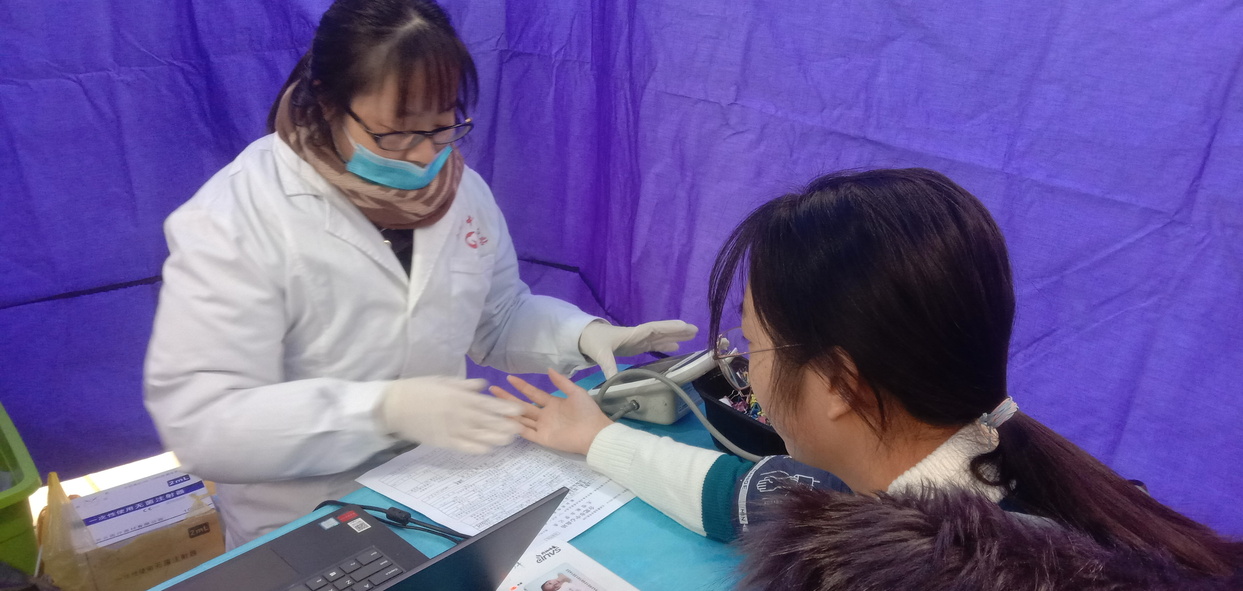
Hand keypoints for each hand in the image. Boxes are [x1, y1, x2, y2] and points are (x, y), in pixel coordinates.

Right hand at [379, 376, 523, 453]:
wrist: (394, 405)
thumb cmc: (418, 389)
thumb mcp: (443, 380)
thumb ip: (464, 385)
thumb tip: (483, 385)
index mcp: (459, 396)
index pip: (488, 403)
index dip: (505, 408)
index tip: (520, 410)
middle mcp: (458, 413)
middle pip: (487, 421)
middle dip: (506, 425)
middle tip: (521, 428)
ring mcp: (451, 429)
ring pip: (479, 435)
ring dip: (496, 438)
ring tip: (509, 440)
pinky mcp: (442, 441)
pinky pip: (463, 446)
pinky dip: (476, 448)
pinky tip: (488, 449)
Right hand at [488, 370, 613, 455]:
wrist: (595, 433)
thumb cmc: (587, 412)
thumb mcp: (575, 392)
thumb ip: (561, 382)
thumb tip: (548, 369)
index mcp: (552, 403)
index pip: (532, 393)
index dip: (521, 386)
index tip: (509, 378)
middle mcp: (544, 415)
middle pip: (522, 405)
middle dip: (507, 398)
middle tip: (492, 390)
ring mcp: (542, 427)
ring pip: (521, 419)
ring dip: (508, 412)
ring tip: (493, 406)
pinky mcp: (543, 439)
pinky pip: (526, 433)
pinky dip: (516, 428)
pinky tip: (504, 422)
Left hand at [578, 319, 698, 377]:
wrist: (585, 337)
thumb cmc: (594, 342)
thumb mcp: (601, 355)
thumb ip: (609, 367)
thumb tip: (614, 382)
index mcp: (632, 334)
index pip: (653, 329)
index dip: (668, 328)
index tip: (684, 326)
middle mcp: (638, 335)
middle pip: (661, 331)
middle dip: (677, 330)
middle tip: (695, 330)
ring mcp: (638, 340)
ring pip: (660, 336)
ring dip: (675, 336)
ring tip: (691, 335)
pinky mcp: (636, 345)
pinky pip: (655, 343)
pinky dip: (666, 344)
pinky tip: (676, 348)